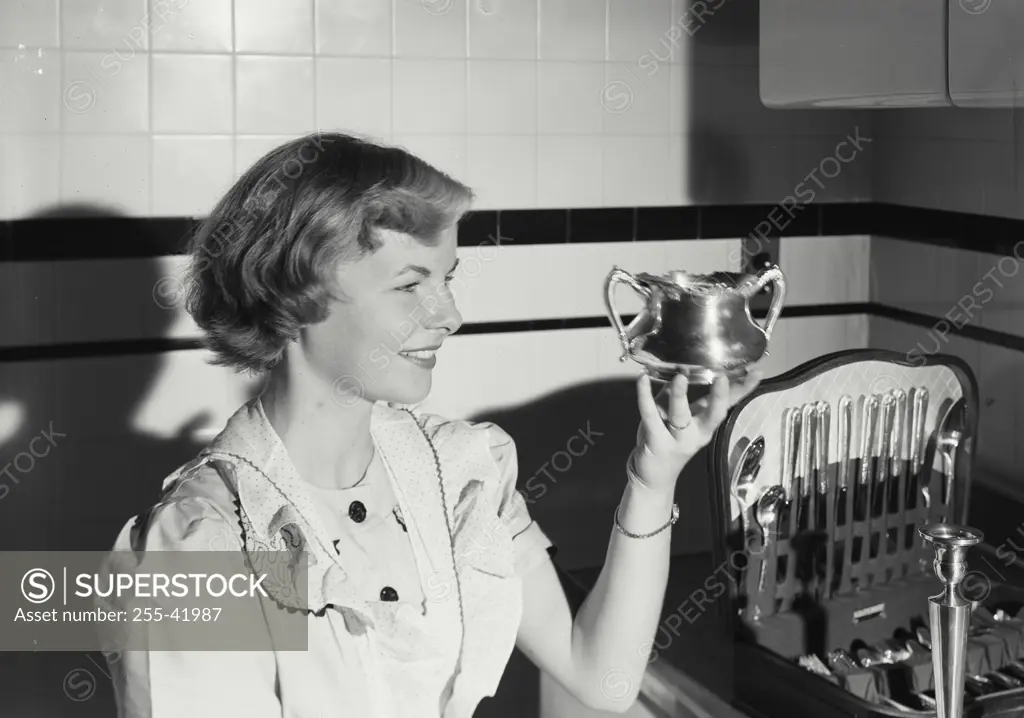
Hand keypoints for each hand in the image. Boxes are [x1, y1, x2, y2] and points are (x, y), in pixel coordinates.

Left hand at [630, 370, 761, 492]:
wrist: (653, 476)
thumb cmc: (668, 441)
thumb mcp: (680, 417)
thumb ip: (680, 396)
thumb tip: (682, 370)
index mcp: (706, 425)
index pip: (728, 404)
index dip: (742, 388)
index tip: (756, 373)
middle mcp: (696, 433)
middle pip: (712, 415)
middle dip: (719, 397)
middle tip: (723, 378)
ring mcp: (676, 438)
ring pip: (681, 415)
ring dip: (680, 395)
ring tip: (680, 377)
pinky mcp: (656, 441)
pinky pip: (650, 416)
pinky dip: (645, 396)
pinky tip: (642, 380)